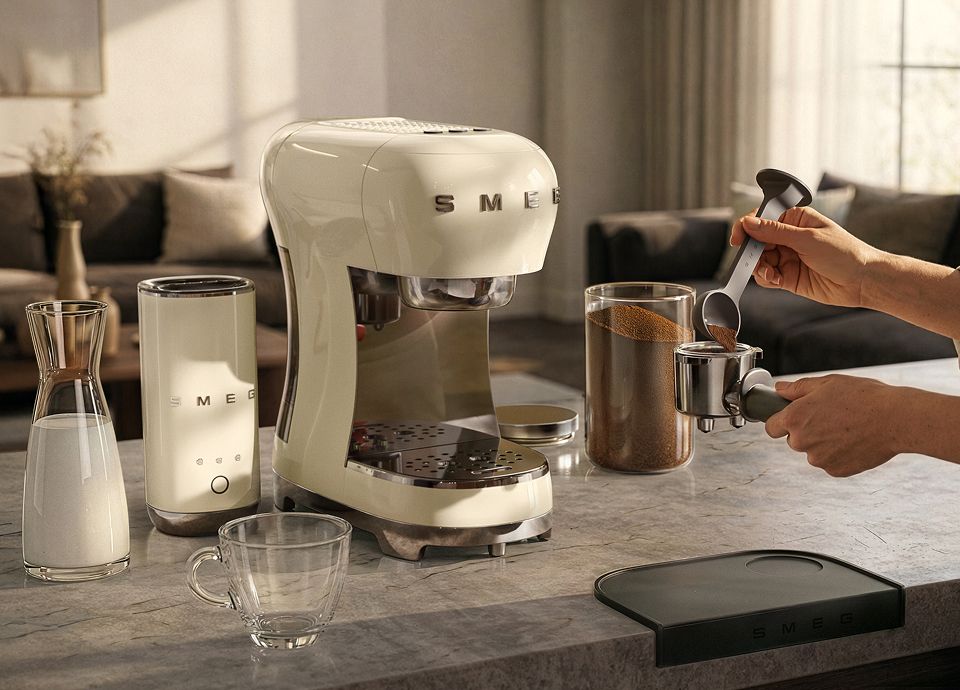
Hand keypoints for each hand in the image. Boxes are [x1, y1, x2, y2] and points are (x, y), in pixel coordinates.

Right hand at [730, 206, 883, 307]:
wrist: (862, 281)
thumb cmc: (845, 253)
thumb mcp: (807, 238)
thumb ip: (775, 232)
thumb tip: (748, 223)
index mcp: (794, 220)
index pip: (762, 219)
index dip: (747, 227)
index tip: (738, 239)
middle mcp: (789, 238)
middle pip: (757, 242)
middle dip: (753, 252)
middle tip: (755, 260)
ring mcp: (788, 257)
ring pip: (759, 261)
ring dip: (759, 267)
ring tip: (770, 272)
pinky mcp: (788, 276)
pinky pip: (767, 276)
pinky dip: (766, 278)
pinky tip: (776, 279)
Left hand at [765, 374, 902, 475]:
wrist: (896, 419)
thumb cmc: (864, 397)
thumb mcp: (827, 383)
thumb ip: (798, 389)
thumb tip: (779, 389)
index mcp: (795, 419)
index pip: (771, 428)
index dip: (780, 422)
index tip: (790, 420)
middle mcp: (802, 442)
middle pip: (794, 440)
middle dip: (806, 431)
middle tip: (830, 418)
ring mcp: (819, 459)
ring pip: (813, 452)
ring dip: (823, 444)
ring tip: (847, 428)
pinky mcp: (836, 471)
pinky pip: (830, 462)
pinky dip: (839, 454)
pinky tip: (854, 441)